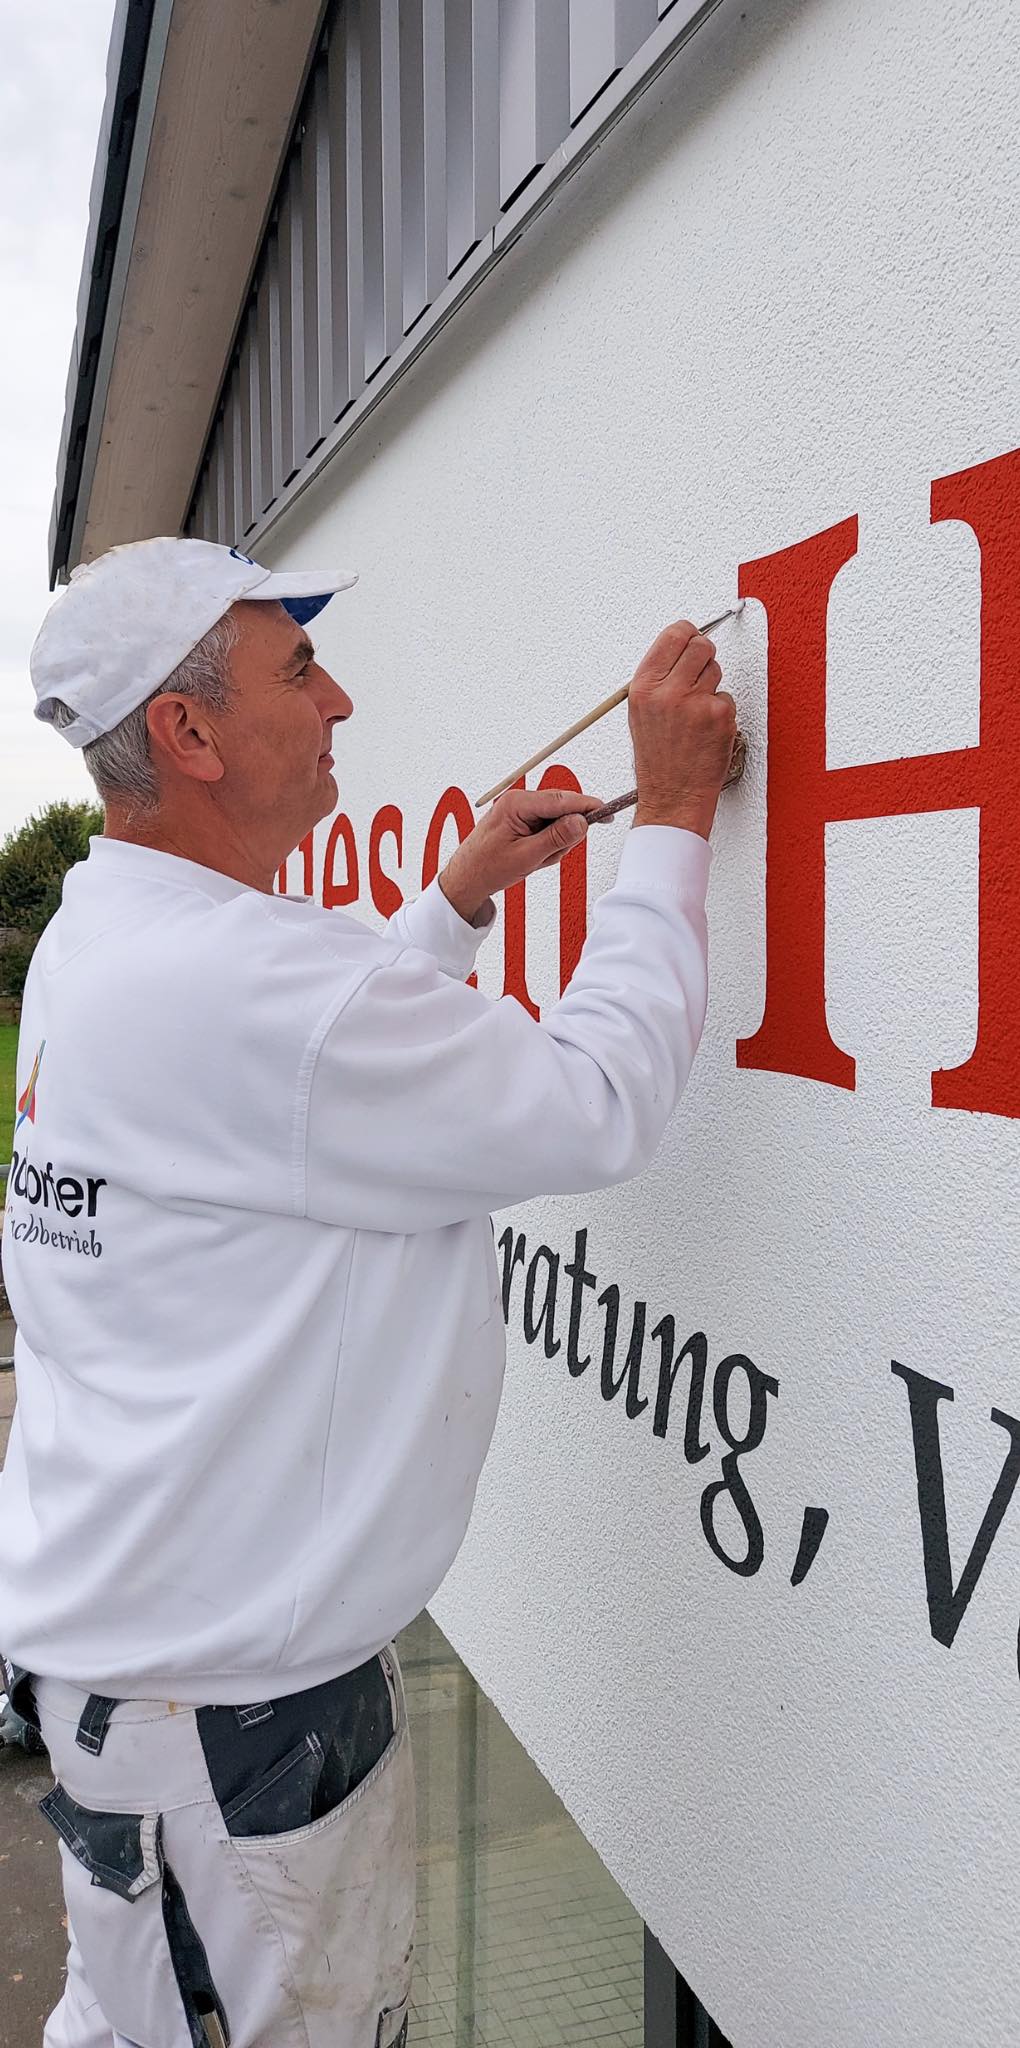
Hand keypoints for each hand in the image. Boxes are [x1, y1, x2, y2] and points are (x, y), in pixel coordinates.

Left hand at [439, 786, 605, 925]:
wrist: (466, 878)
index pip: (562, 800)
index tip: (606, 812)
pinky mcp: (521, 819)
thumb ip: (556, 838)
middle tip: (549, 855)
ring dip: (553, 844)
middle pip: (562, 810)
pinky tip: (532, 857)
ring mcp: (520, 810)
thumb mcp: (527, 856)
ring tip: (534, 860)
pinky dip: (546, 845)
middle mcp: (519, 801)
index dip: (587, 806)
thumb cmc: (487, 867)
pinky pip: (547, 829)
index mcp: (517, 804)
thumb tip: (581, 822)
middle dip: (563, 835)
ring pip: (556, 821)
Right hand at [628, 620, 737, 838]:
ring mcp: (695, 702)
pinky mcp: (719, 714)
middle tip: (698, 678)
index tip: (692, 641)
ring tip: (697, 713)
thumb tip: (682, 647)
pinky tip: (707, 729)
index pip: (675, 634)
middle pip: (701, 645)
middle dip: (704, 659)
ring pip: (717, 670)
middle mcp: (667, 691)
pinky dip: (722, 711)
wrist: (672, 796)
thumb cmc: (658, 759)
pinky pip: (727, 697)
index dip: (689, 635)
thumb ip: (659, 678)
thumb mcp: (641, 712)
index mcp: (643, 686)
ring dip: (712, 687)